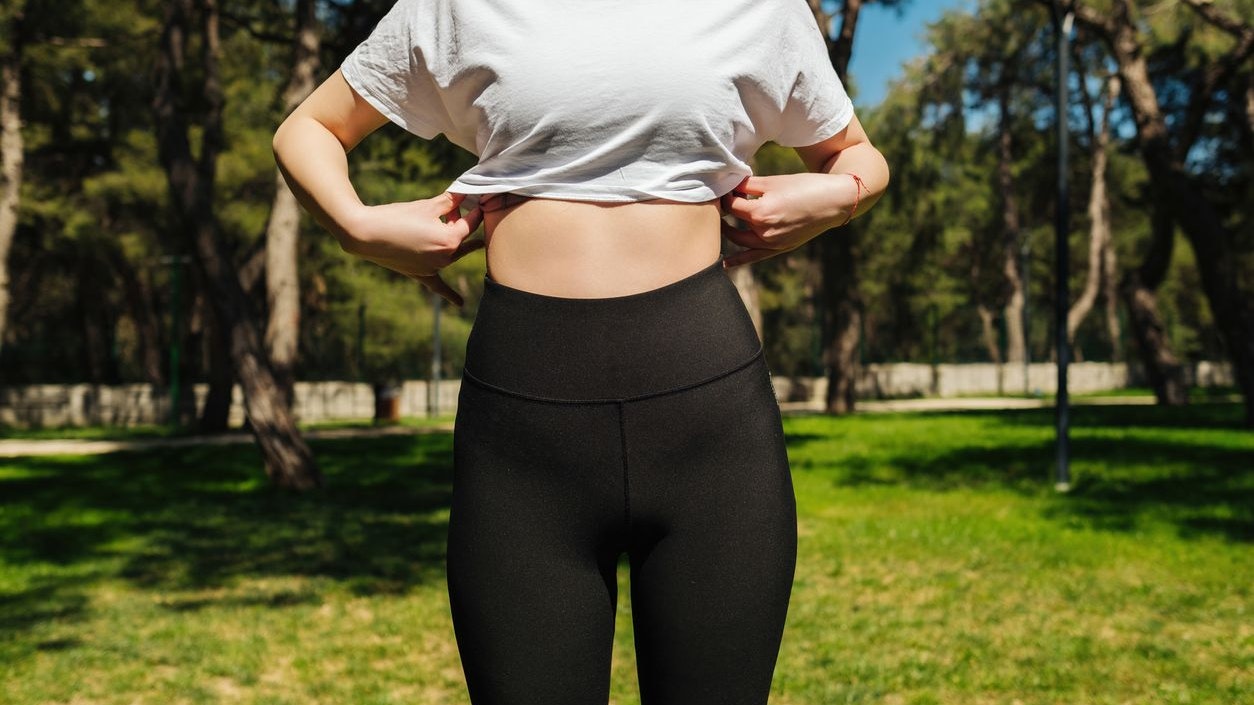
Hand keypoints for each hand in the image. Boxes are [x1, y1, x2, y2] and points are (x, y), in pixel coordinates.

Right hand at [346, 192, 483, 306]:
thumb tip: (464, 194)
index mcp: (450, 240)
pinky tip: (460, 304)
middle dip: (462, 221)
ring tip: (451, 224)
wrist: (366, 234)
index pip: (471, 223)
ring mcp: (434, 269)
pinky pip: (438, 285)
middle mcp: (445, 258)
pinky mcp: (421, 274)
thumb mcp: (426, 206)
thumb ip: (449, 201)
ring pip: (453, 253)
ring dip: (454, 240)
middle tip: (458, 207)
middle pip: (462, 238)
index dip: (474, 209)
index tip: (477, 199)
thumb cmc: (396, 217)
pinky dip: (450, 294)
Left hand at [719, 173, 859, 267]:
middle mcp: (764, 231)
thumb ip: (748, 184)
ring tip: (720, 224)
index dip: (726, 195)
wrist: (834, 201)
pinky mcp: (780, 248)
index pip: (732, 205)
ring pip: (740, 241)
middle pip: (733, 224)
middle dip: (724, 213)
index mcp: (761, 212)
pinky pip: (754, 257)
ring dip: (728, 233)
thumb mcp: (774, 181)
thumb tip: (729, 184)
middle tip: (719, 204)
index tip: (725, 188)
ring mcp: (772, 243)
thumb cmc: (805, 186)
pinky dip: (738, 260)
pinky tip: (724, 264)